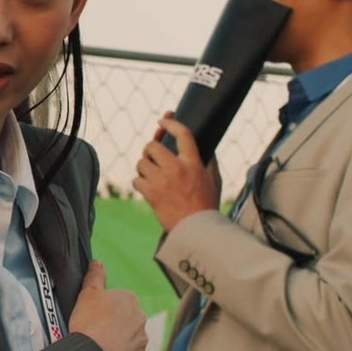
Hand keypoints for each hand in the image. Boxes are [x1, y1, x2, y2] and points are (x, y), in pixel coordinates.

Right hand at [68, 260, 148, 350]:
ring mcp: (141, 340)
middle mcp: (140, 318)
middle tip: (98, 330)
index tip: (96, 315)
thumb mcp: (87, 293)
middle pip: (127, 319)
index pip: (120, 300)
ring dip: (120, 341)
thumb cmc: (90, 322)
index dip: (106, 307)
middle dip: (116, 324)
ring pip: (131, 338)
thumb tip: (98, 263)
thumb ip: (95, 276)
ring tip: (102, 345)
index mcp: (129, 299)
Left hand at [133, 112, 219, 232]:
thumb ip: (209, 161)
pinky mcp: (152, 193)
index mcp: (193, 162)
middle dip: (150, 150)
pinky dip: (140, 183)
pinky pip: (137, 180)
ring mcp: (162, 181)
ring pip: (141, 163)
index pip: (182, 133)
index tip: (163, 120)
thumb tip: (205, 147)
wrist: (198, 230)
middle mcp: (177, 168)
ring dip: (143, 167)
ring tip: (150, 174)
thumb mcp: (214, 179)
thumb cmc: (207, 205)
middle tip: (152, 156)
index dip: (170, 123)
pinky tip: (147, 187)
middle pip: (152, 146)